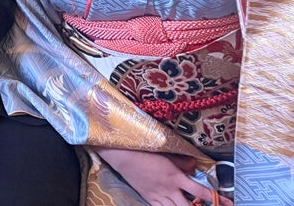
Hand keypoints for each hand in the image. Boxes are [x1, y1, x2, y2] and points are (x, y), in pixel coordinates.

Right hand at [92, 147, 229, 205]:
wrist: (122, 156)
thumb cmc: (144, 151)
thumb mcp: (165, 153)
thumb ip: (182, 161)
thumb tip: (194, 166)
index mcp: (176, 177)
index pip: (201, 192)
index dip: (217, 199)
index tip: (229, 203)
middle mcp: (170, 190)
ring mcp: (159, 196)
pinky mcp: (149, 199)